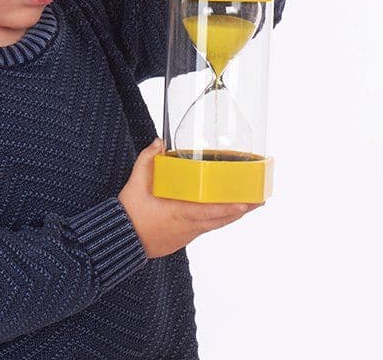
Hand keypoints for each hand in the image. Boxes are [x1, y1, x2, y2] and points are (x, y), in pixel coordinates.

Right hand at [118, 139, 263, 258]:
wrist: (123, 240)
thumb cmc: (130, 214)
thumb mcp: (135, 183)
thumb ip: (147, 160)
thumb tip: (159, 142)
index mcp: (178, 213)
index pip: (208, 212)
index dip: (228, 209)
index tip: (245, 203)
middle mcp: (188, 226)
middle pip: (221, 220)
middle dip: (241, 209)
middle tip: (259, 199)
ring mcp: (188, 233)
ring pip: (217, 224)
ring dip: (234, 215)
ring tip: (250, 204)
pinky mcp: (185, 237)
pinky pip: (208, 227)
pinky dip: (221, 219)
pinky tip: (227, 212)